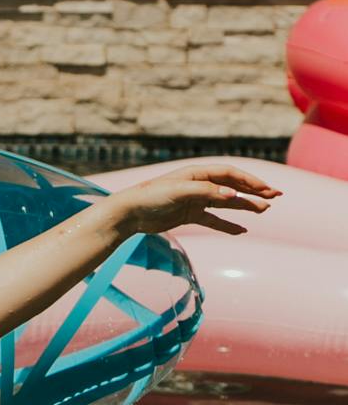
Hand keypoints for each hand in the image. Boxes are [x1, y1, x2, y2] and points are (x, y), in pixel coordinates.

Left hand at [108, 163, 279, 239]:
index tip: (267, 189)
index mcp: (198, 174)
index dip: (250, 181)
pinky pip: (213, 220)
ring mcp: (195, 200)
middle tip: (275, 196)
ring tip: (264, 210)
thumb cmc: (152, 197)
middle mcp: (199, 185)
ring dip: (245, 206)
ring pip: (226, 203)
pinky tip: (242, 230)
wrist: (129, 213)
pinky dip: (227, 225)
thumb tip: (234, 195)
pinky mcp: (189, 215)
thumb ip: (207, 193)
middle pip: (232, 187)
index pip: (230, 175)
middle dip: (254, 191)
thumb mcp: (180, 192)